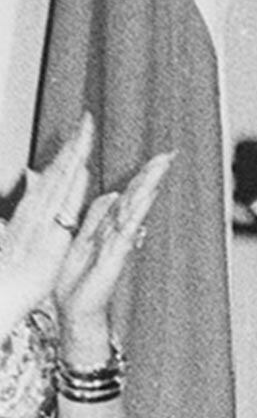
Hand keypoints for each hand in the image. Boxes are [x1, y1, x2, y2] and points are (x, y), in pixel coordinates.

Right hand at [0, 117, 93, 330]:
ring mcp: (40, 223)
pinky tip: (80, 171)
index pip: (51, 178)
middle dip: (72, 146)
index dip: (65, 155)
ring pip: (59, 184)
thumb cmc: (12, 274)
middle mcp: (34, 213)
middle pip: (55, 174)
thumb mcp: (21, 240)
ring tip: (85, 133)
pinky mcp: (49, 237)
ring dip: (72, 158)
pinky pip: (61, 207)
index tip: (79, 132)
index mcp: (31, 214)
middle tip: (86, 119)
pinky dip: (71, 187)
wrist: (0, 298)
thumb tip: (30, 196)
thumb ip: (27, 218)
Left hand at [55, 152, 170, 357]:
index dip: (142, 175)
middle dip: (151, 175)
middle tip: (169, 155)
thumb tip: (114, 194)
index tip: (160, 156)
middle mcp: (118, 231)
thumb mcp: (83, 239)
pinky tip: (144, 199)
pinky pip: (126, 229)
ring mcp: (119, 242)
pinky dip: (135, 214)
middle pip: (136, 197)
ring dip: (147, 188)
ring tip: (161, 169)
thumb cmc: (80, 280)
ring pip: (135, 209)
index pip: (129, 193)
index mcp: (109, 225)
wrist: (78, 309)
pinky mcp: (115, 255)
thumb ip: (97, 217)